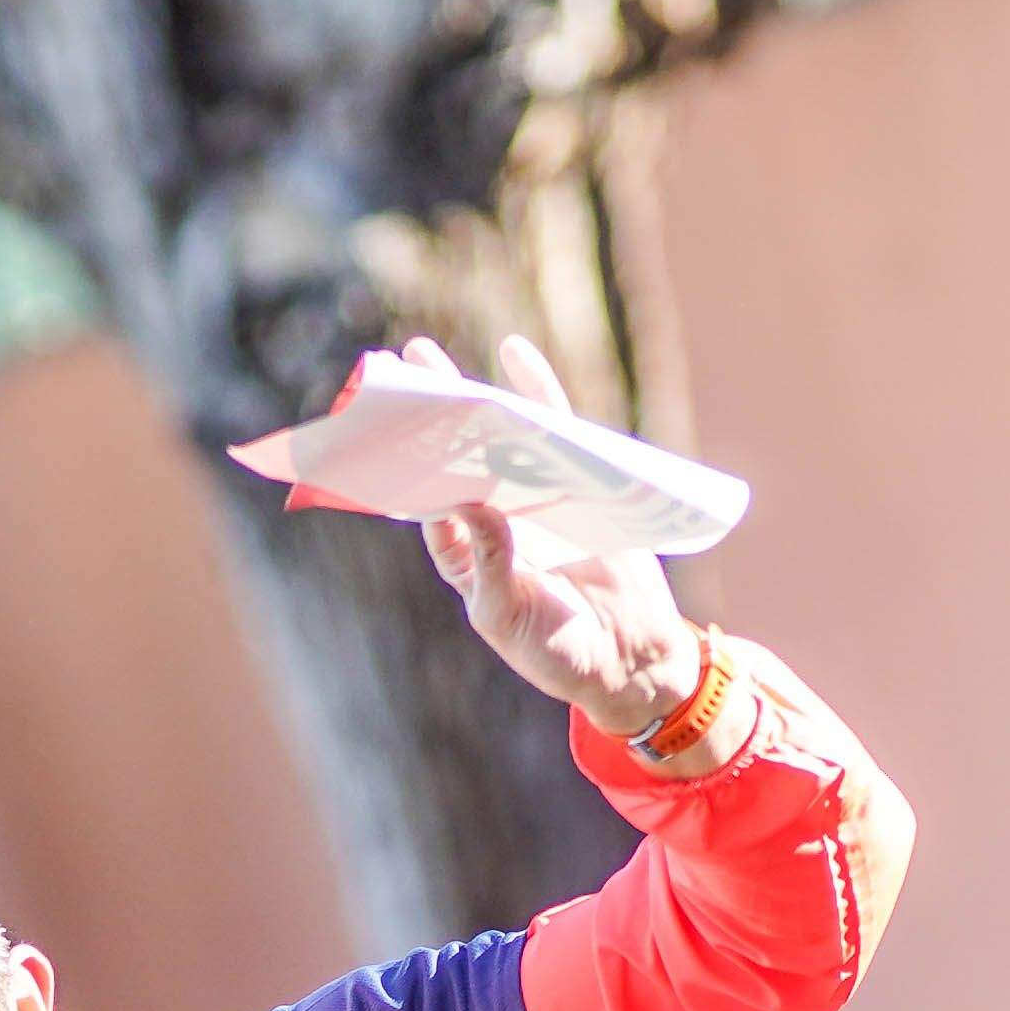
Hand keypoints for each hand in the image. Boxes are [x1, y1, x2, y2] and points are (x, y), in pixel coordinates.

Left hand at [380, 333, 708, 745]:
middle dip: (423, 417)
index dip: (402, 467)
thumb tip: (470, 500)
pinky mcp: (578, 484)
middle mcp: (492, 522)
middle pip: (450, 459)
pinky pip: (554, 428)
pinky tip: (513, 350)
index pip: (425, 502)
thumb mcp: (508, 614)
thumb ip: (489, 562)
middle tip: (394, 365)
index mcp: (465, 557)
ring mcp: (533, 500)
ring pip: (493, 437)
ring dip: (465, 395)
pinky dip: (535, 389)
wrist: (630, 660)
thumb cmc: (558, 652)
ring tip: (428, 353)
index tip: (379, 430)